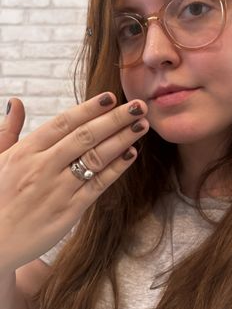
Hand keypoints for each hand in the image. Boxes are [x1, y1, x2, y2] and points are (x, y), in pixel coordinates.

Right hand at [0, 93, 148, 272]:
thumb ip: (9, 129)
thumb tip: (17, 101)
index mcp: (26, 151)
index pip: (64, 123)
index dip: (90, 108)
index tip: (111, 96)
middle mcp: (43, 167)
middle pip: (85, 136)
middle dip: (115, 118)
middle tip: (138, 106)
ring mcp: (57, 190)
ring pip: (95, 158)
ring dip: (122, 139)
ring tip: (141, 125)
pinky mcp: (69, 212)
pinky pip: (98, 185)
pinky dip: (116, 168)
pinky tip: (131, 154)